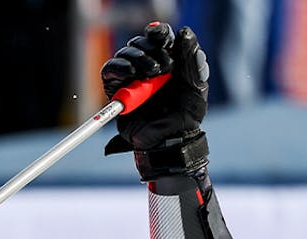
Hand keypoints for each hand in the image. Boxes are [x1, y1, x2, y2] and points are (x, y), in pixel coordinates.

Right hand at [100, 22, 208, 152]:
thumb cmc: (186, 116)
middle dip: (151, 49)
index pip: (159, 36)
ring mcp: (131, 78)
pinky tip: (131, 73)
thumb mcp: (196, 85)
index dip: (159, 32)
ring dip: (138, 58)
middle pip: (140, 41)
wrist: (170, 139)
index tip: (162, 38)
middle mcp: (148, 66)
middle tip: (164, 68)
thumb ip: (192, 58)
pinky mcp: (116, 90)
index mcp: (168, 60)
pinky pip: (110, 70)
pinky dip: (118, 67)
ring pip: (125, 52)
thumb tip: (185, 32)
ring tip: (150, 74)